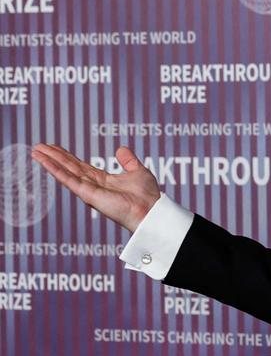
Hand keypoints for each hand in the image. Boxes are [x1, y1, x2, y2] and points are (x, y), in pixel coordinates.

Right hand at [29, 144, 160, 231]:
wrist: (150, 209)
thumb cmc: (147, 196)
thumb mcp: (137, 172)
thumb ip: (128, 161)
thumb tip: (121, 149)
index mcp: (102, 179)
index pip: (79, 165)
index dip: (66, 156)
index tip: (53, 147)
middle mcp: (92, 185)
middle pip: (68, 167)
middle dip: (53, 156)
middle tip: (38, 146)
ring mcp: (88, 190)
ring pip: (64, 172)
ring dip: (49, 161)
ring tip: (35, 151)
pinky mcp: (87, 194)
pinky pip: (67, 179)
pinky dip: (55, 169)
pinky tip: (43, 161)